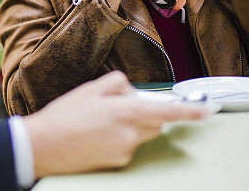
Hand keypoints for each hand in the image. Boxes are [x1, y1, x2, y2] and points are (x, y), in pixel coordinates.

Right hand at [23, 71, 206, 177]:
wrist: (43, 147)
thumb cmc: (63, 117)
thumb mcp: (89, 89)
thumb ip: (117, 84)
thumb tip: (131, 90)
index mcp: (124, 112)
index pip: (166, 112)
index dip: (189, 112)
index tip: (206, 112)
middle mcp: (129, 134)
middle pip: (154, 123)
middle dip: (144, 113)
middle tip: (115, 107)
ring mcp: (124, 151)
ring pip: (139, 134)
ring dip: (130, 127)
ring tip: (99, 123)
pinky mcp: (117, 163)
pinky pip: (127, 147)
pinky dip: (117, 139)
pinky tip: (95, 136)